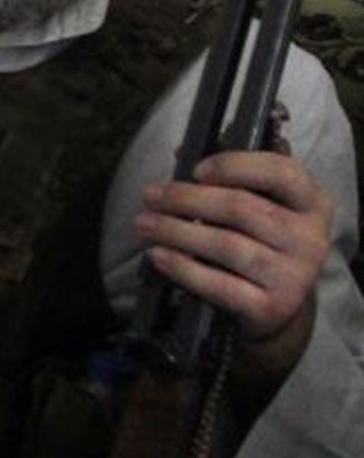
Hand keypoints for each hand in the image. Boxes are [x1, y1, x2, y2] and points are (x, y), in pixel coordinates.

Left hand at [135, 148, 333, 383]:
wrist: (280, 306)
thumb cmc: (262, 243)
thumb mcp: (262, 207)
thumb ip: (230, 178)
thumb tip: (180, 151)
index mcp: (314, 203)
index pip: (281, 173)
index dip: (235, 166)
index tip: (196, 170)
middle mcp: (310, 238)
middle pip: (240, 208)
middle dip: (186, 199)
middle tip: (149, 196)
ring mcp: (293, 275)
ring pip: (225, 245)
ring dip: (175, 231)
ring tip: (143, 223)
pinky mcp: (271, 307)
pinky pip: (219, 284)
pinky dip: (182, 268)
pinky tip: (157, 255)